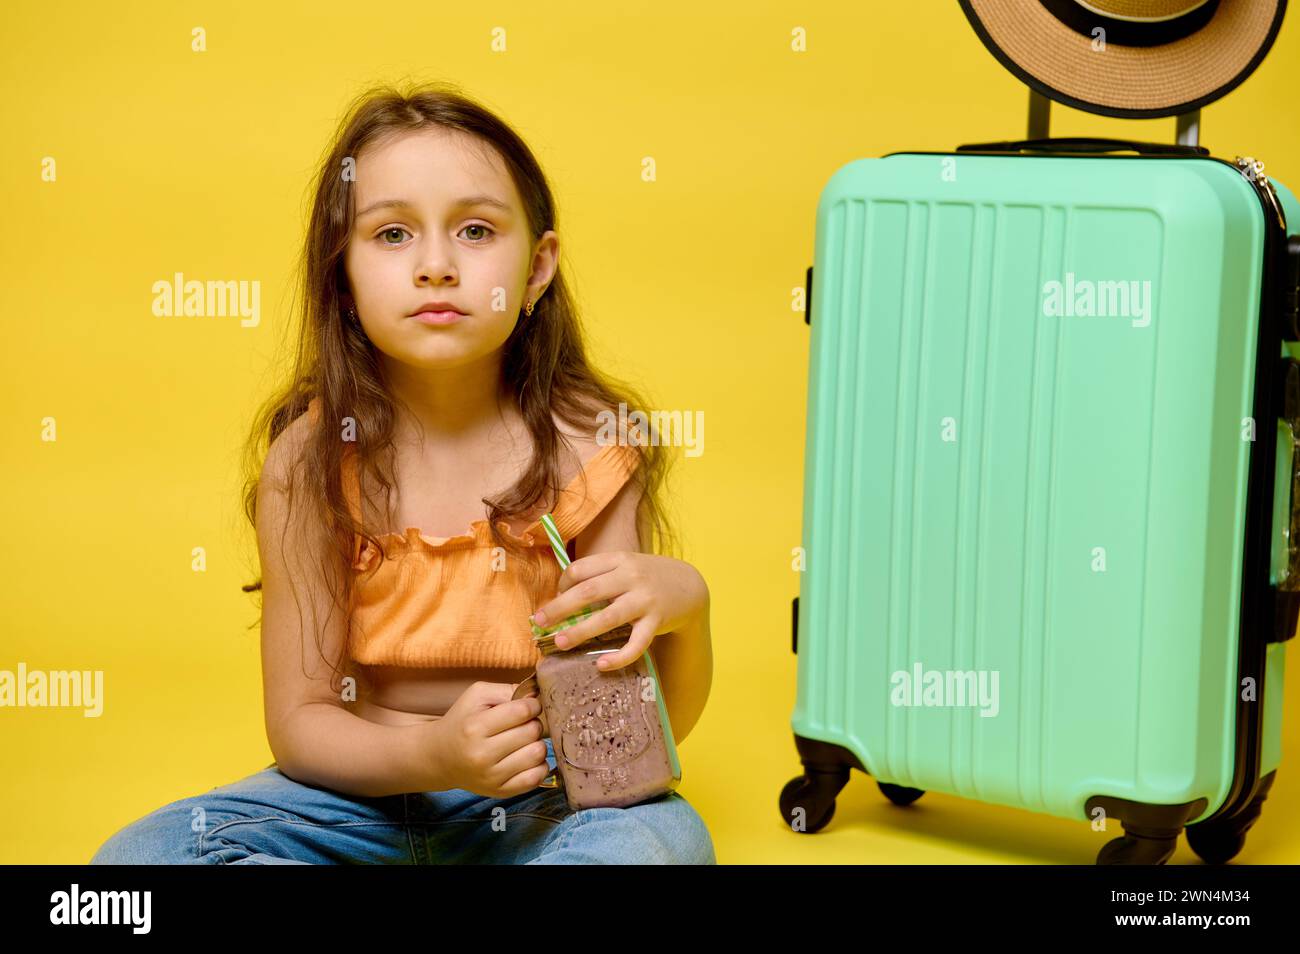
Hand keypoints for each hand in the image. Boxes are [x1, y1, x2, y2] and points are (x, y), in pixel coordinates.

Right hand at [424, 682, 550, 796]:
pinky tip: (527, 758)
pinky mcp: (500, 792)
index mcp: (475, 727)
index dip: (532, 705)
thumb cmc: (462, 721)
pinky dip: (539, 766)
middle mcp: (482, 755)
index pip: (521, 711)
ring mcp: (491, 776)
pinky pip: (536, 778)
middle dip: (533, 723)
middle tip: (523, 724)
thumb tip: (536, 696)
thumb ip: (507, 690)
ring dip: (537, 744)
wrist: (440, 758)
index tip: (529, 706)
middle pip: (532, 732)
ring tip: (525, 741)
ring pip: (537, 754)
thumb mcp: (477, 696)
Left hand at [529, 552, 707, 671]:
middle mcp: (631, 577)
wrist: (691, 585)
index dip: (562, 584)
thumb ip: (600, 575)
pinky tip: (601, 665)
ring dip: (580, 631)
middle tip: (538, 622)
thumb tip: (562, 596)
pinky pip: (636, 643)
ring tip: (560, 642)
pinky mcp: (658, 621)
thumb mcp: (627, 565)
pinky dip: (618, 656)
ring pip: (608, 618)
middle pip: (588, 592)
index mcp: (619, 559)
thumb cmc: (649, 577)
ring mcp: (645, 600)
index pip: (581, 569)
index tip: (554, 598)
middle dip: (559, 608)